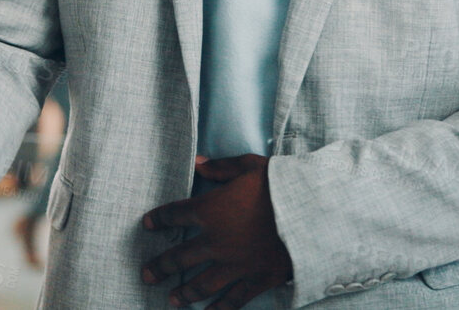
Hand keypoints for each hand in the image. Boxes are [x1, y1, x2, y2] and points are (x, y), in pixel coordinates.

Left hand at [140, 154, 292, 307]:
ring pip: (201, 284)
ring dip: (184, 293)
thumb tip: (198, 162)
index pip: (175, 215)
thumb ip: (221, 167)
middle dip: (160, 267)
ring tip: (171, 299)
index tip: (147, 224)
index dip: (159, 219)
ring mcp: (235, 264)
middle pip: (179, 257)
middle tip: (147, 275)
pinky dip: (219, 308)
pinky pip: (232, 299)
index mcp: (211, 210)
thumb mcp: (249, 166)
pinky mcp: (256, 280)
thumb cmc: (281, 185)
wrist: (312, 213)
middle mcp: (216, 241)